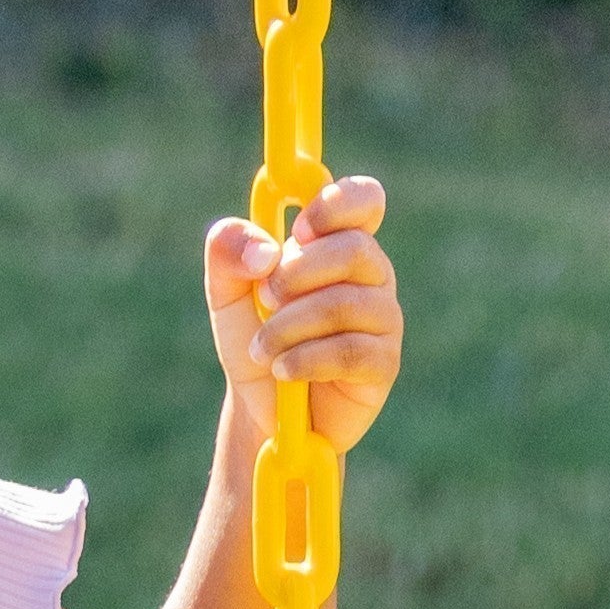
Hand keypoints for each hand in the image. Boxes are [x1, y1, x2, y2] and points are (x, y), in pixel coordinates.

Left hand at [203, 173, 399, 453]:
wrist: (261, 408)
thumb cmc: (254, 338)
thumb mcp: (226, 292)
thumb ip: (228, 251)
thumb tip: (266, 252)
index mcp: (338, 243)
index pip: (364, 200)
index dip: (335, 205)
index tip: (297, 230)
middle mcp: (371, 274)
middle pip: (353, 249)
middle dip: (295, 275)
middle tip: (264, 299)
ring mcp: (382, 319)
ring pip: (343, 304)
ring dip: (287, 327)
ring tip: (262, 350)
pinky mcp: (383, 364)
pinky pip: (350, 351)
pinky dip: (304, 359)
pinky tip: (282, 370)